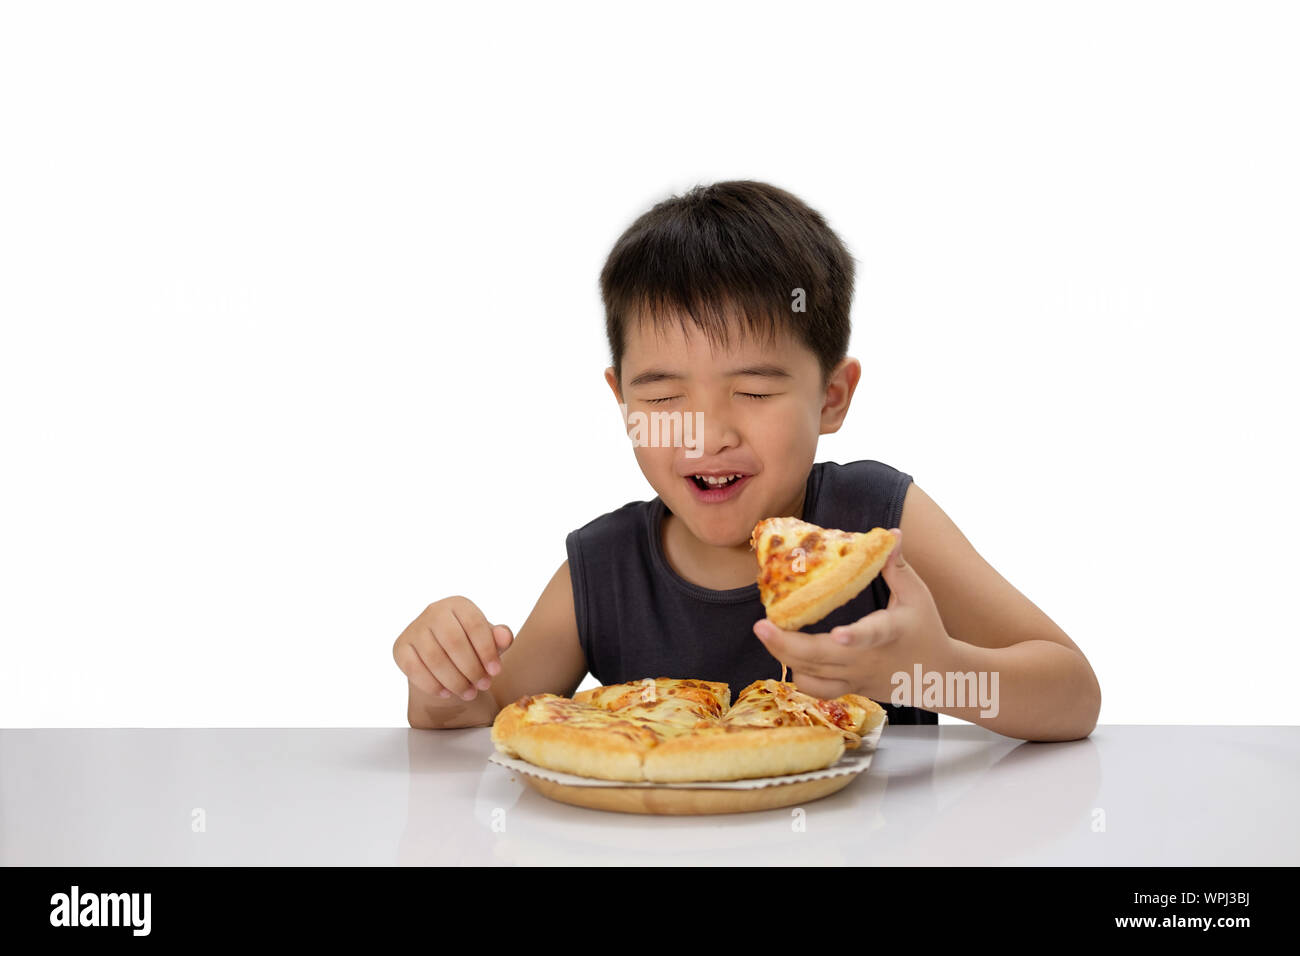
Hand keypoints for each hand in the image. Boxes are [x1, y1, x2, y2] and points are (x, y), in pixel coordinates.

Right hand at [393, 595, 513, 702]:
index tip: (496, 672)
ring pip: (434, 658)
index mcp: (459, 604)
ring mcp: (415, 628)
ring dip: (455, 681)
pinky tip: (447, 693)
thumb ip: (500, 637)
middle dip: (471, 669)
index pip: (474, 624)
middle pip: (453, 642)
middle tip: (483, 686)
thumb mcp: (489, 640)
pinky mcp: (400, 647)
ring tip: (469, 693)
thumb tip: (505, 636)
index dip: (487, 650)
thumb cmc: (471, 645)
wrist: (443, 655)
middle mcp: (434, 611)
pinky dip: (432, 685)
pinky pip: (414, 669)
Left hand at [751, 528, 954, 701]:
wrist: (938, 677)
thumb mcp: (917, 595)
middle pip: (822, 659)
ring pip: (812, 676)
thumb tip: (892, 533)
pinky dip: (797, 675)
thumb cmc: (926, 628)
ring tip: (766, 633)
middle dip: (787, 644)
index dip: (854, 636)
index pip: (871, 635)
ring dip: (785, 656)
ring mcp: (856, 678)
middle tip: (761, 625)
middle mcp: (867, 659)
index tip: (837, 634)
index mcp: (889, 632)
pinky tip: (784, 654)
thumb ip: (897, 566)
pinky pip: (816, 689)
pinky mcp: (850, 689)